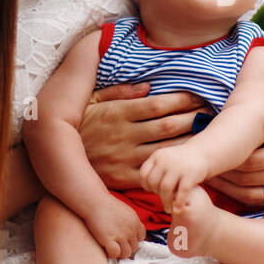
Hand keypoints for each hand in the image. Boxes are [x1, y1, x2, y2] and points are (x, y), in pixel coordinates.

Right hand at [78, 83, 210, 189]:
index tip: (198, 95)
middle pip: (167, 125)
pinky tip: (186, 161)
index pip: (157, 104)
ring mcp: (124, 157)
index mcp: (116, 113)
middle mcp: (122, 134)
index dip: (182, 99)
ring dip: (189, 141)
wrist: (52, 160)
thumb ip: (119, 92)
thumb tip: (148, 86)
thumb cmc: (78, 125)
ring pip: (165, 149)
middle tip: (210, 113)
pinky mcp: (123, 177)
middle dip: (193, 118)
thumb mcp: (91, 101)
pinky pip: (153, 171)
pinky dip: (171, 166)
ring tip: (207, 134)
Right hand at [83, 196, 146, 258]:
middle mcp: (131, 229)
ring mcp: (121, 235)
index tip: (125, 240)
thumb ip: (130, 222)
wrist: (94, 201)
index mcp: (135, 221)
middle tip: (117, 245)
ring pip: (126, 253)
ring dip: (119, 253)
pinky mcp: (109, 239)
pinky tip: (106, 248)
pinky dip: (111, 254)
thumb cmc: (106, 205)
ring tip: (112, 247)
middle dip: (126, 247)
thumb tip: (129, 232)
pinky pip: (115, 253)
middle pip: (134, 247)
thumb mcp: (125, 211)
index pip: (141, 237)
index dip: (133, 240)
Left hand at [140, 144, 210, 213]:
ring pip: (165, 188)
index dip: (146, 185)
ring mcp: (178, 167)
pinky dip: (178, 203)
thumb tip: (146, 185)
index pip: (144, 174)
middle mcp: (166, 160)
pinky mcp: (190, 174)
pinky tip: (178, 209)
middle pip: (154, 182)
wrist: (202, 153)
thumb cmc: (181, 160)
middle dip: (156, 194)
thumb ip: (155, 169)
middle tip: (163, 199)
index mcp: (158, 156)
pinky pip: (181, 192)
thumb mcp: (165, 158)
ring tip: (168, 209)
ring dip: (165, 202)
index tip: (153, 190)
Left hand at [205, 102, 263, 206]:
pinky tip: (219, 184)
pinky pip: (253, 201)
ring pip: (247, 194)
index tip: (205, 155)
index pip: (249, 162)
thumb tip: (215, 137)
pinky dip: (233, 194)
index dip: (225, 160)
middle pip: (246, 179)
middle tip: (198, 168)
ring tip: (206, 176)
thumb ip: (249, 128)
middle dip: (220, 173)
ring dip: (223, 186)